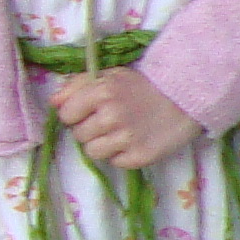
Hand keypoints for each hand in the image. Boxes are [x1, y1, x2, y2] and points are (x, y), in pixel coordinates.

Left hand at [52, 66, 201, 170]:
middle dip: (90, 129)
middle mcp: (112, 116)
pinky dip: (122, 155)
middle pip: (79, 135)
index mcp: (102, 92)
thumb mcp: (111, 76)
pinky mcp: (140, 157)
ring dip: (103, 145)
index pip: (66, 115)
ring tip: (121, 134)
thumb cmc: (144, 87)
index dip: (76, 113)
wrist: (186, 100)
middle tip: (110, 122)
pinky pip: (115, 162)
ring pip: (93, 152)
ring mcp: (126, 139)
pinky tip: (134, 142)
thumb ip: (77, 85)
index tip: (91, 111)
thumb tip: (53, 103)